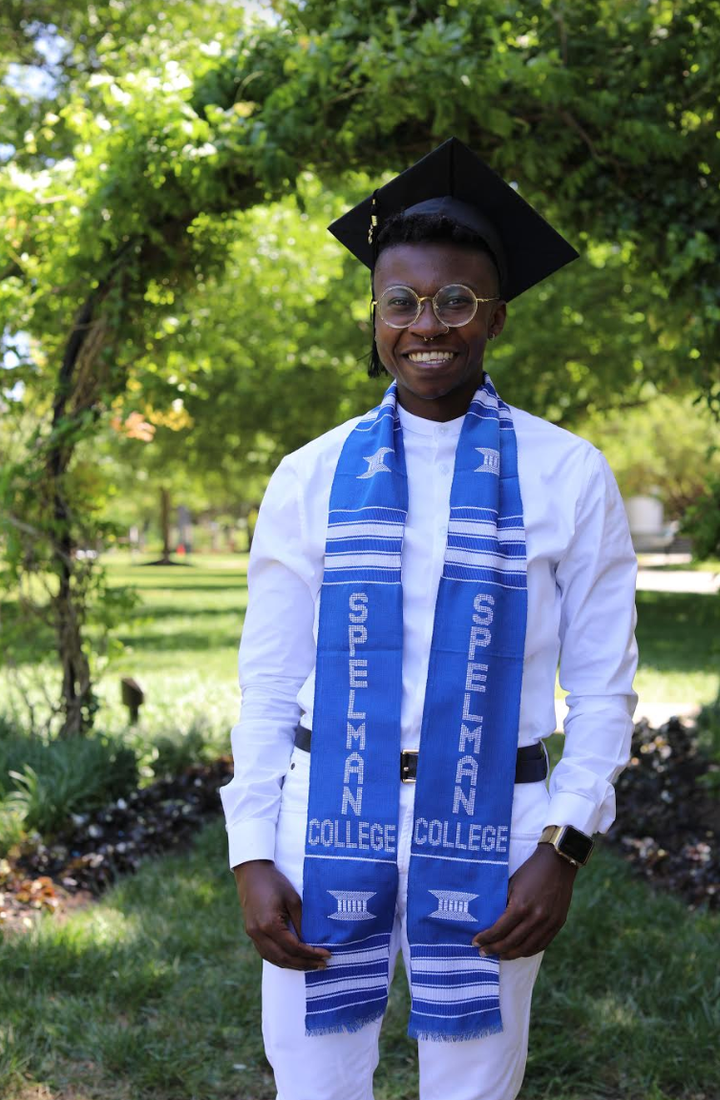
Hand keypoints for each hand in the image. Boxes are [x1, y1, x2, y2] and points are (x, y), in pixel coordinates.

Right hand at [234, 860, 330, 970]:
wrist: (252, 872)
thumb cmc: (274, 882)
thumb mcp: (292, 899)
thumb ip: (301, 922)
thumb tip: (310, 941)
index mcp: (269, 924)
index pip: (293, 947)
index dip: (311, 954)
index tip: (326, 955)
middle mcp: (258, 934)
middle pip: (284, 958)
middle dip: (304, 964)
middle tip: (322, 965)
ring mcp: (252, 935)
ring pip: (274, 959)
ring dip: (293, 965)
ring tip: (311, 965)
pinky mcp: (251, 933)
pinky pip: (266, 953)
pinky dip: (281, 959)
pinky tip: (293, 959)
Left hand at [472, 844, 577, 960]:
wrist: (557, 864)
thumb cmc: (530, 872)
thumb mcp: (511, 885)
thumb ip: (503, 904)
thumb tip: (489, 921)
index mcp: (520, 906)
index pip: (499, 930)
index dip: (486, 939)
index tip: (475, 942)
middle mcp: (535, 918)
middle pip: (511, 942)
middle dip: (494, 949)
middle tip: (483, 952)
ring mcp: (548, 923)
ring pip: (526, 948)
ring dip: (510, 954)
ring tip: (499, 955)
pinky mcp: (557, 925)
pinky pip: (541, 945)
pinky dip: (527, 951)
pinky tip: (518, 951)